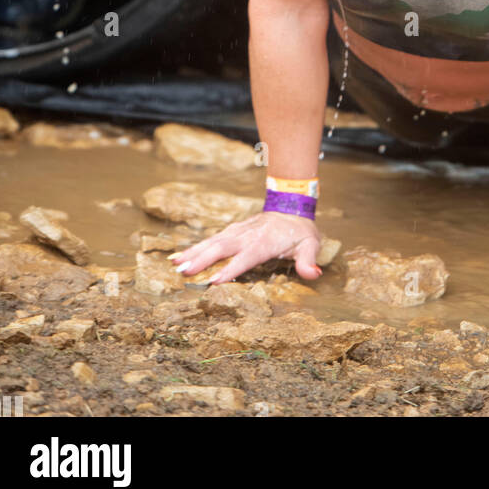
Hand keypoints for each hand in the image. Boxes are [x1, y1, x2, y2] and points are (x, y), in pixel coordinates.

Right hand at [166, 211, 322, 284]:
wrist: (291, 206)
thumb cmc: (300, 231)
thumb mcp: (310, 245)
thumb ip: (308, 261)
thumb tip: (313, 274)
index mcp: (264, 242)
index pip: (245, 258)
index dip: (230, 270)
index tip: (213, 282)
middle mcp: (247, 235)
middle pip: (222, 248)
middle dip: (202, 260)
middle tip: (183, 272)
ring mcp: (238, 232)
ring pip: (212, 242)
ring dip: (193, 253)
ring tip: (174, 264)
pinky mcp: (232, 231)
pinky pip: (211, 240)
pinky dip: (194, 248)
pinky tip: (178, 256)